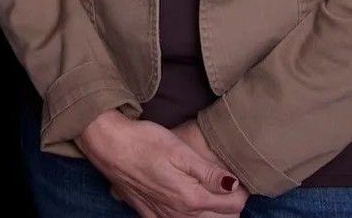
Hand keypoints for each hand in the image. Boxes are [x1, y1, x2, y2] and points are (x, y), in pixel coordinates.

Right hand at [77, 110, 246, 217]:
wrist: (109, 147)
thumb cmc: (144, 142)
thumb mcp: (178, 150)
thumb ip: (207, 172)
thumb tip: (234, 184)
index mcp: (191, 197)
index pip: (233, 205)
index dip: (241, 190)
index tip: (238, 175)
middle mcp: (180, 215)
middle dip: (231, 205)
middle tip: (228, 183)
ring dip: (215, 213)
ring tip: (213, 191)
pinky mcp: (152, 216)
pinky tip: (190, 202)